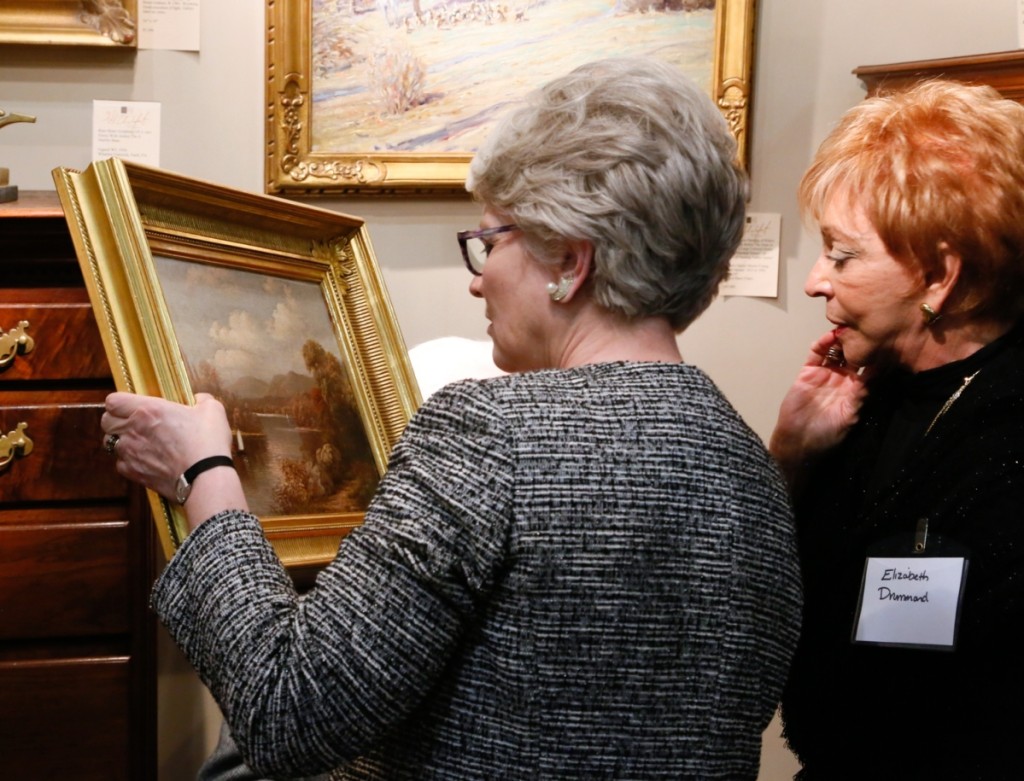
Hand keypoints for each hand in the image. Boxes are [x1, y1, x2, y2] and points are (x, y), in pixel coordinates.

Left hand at [102, 392, 245, 527]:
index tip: (132, 405)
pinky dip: (129, 462)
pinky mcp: (134, 473)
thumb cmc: (208, 442)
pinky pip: (121, 464)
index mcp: (148, 410)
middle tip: (133, 423)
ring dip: (122, 441)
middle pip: (105, 422)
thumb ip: (201, 400)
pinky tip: (146, 460)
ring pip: (110, 444)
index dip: (120, 402)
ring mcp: (131, 453)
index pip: (113, 401)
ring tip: (140, 443)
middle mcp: (133, 430)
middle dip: (116, 420)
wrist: (205, 477)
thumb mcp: (212, 410)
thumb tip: (199, 399)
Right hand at [770, 331, 868, 491]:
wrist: (799, 440)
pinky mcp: (808, 373)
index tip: (881, 342)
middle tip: (863, 329)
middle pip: (852, 356)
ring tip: (846, 329)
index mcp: (855, 390)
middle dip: (857, 343)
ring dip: (840, 341)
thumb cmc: (827, 434)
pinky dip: (821, 345)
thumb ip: (860, 396)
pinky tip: (827, 337)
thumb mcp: (849, 416)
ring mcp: (824, 374)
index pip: (867, 369)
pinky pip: (815, 355)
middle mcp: (841, 380)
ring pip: (834, 352)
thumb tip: (874, 375)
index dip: (874, 356)